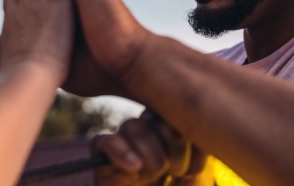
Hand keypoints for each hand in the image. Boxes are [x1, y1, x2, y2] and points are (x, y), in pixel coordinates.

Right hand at [91, 110, 210, 185]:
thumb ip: (195, 163)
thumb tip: (189, 138)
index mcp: (168, 143)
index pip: (175, 119)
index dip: (187, 138)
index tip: (192, 170)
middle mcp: (145, 141)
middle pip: (155, 117)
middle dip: (170, 147)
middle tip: (173, 175)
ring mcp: (122, 149)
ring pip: (133, 127)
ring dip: (149, 154)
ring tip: (153, 178)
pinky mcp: (100, 162)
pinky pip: (104, 141)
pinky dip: (119, 152)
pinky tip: (133, 169)